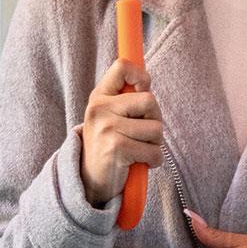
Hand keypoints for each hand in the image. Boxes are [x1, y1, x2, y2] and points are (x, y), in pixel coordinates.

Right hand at [79, 55, 161, 206]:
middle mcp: (100, 108)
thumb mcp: (110, 116)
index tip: (142, 92)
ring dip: (155, 144)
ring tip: (138, 150)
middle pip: (150, 100)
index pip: (122, 67)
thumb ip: (126, 98)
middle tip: (142, 134)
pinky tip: (138, 163)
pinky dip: (153, 160)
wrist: (90, 180)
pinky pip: (154, 151)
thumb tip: (145, 79)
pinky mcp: (117, 148)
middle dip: (154, 120)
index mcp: (99, 96)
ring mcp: (107, 128)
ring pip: (156, 129)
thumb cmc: (109, 145)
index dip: (141, 76)